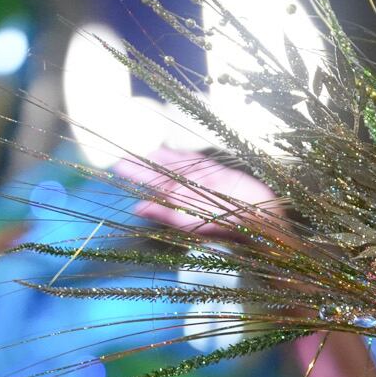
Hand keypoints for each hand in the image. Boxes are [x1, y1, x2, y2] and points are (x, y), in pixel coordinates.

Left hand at [113, 148, 282, 234]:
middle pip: (158, 175)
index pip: (150, 187)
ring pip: (173, 166)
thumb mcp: (190, 220)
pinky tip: (164, 152)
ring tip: (138, 152)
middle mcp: (185, 190)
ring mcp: (199, 180)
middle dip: (140, 166)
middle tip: (119, 158)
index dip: (135, 176)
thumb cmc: (225, 225)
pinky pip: (192, 161)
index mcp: (176, 202)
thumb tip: (136, 208)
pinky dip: (178, 156)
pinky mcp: (215, 172)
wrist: (259, 218)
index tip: (116, 167)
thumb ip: (164, 212)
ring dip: (157, 158)